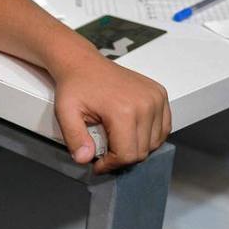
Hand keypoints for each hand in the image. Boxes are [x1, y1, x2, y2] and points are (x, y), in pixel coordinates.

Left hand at [51, 49, 171, 174]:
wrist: (84, 64)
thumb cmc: (75, 86)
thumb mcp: (65, 112)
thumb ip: (74, 138)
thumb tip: (84, 159)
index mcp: (123, 110)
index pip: (127, 154)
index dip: (111, 164)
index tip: (98, 164)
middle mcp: (145, 104)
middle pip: (142, 151)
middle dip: (122, 157)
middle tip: (105, 153)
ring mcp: (156, 98)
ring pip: (155, 142)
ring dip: (137, 147)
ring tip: (116, 141)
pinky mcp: (160, 94)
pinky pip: (163, 128)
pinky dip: (150, 136)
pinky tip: (131, 132)